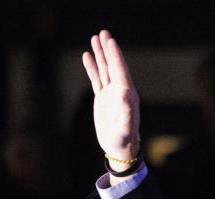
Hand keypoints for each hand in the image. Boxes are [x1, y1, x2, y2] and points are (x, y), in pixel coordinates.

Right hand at [82, 30, 139, 161]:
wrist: (119, 149)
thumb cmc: (123, 140)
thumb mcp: (125, 128)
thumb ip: (126, 112)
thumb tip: (124, 93)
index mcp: (127, 95)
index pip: (120, 71)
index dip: (115, 56)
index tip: (111, 41)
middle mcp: (121, 92)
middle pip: (113, 66)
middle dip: (108, 49)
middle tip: (104, 33)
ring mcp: (111, 94)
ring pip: (105, 70)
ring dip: (100, 54)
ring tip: (95, 38)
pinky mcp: (103, 99)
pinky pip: (97, 79)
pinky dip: (92, 67)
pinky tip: (87, 56)